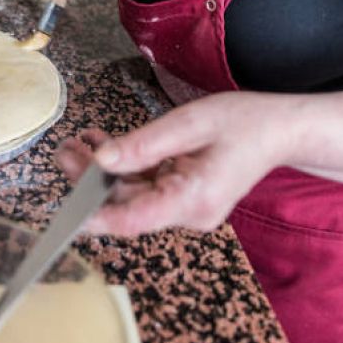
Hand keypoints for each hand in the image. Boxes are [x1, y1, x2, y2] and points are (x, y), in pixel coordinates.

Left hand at [57, 92, 295, 235]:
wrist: (279, 130)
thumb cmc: (243, 122)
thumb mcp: (190, 123)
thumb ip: (144, 144)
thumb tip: (102, 159)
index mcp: (193, 199)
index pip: (134, 219)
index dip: (95, 217)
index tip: (63, 209)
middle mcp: (188, 212)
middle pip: (127, 205)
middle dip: (90, 180)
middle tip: (63, 150)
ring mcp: (186, 207)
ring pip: (132, 194)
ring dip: (103, 170)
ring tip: (77, 143)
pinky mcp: (184, 196)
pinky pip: (147, 186)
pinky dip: (125, 166)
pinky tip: (103, 144)